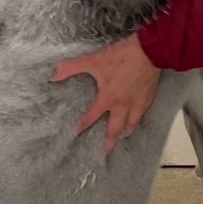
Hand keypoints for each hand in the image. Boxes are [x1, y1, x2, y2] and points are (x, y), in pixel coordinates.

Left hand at [51, 34, 161, 153]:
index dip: (83, 126)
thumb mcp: (93, 60)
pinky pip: (143, 112)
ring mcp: (137, 103)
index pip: (92, 116)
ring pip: (133, 123)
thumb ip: (72, 68)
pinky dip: (140, 118)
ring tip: (125, 136)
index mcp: (107, 98)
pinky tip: (139, 117)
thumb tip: (53, 75)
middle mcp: (122, 105)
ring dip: (128, 131)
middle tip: (107, 151)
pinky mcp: (149, 97)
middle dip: (110, 140)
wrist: (149, 52)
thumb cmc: (121, 57)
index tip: (77, 134)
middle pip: (115, 128)